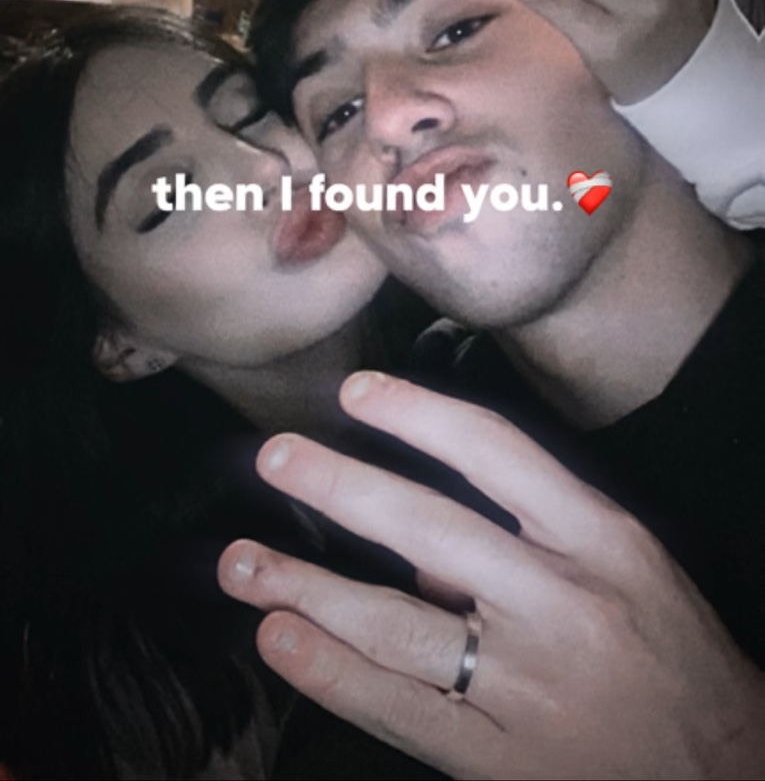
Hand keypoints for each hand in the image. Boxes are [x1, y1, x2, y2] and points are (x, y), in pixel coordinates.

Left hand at [219, 374, 764, 780]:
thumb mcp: (628, 562)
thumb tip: (419, 544)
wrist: (726, 769)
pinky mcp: (502, 763)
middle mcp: (561, 606)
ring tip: (243, 563)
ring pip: (396, 627)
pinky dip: (331, 673)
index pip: (497, 454)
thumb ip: (531, 534)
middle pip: (431, 530)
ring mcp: (528, 690)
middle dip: (341, 487)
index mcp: (599, 541)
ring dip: (308, 588)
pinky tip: (281, 641)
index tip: (355, 392)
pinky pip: (400, 711)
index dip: (419, 414)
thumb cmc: (670, 647)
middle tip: (275, 458)